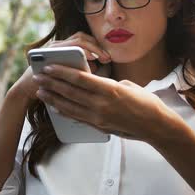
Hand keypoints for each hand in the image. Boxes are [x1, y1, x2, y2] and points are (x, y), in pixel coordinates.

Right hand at [11, 32, 111, 102]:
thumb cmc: (51, 83)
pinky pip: (66, 50)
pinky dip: (78, 54)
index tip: (108, 57)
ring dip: (91, 49)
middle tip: (107, 58)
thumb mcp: (68, 74)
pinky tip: (88, 61)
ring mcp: (52, 47)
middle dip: (97, 47)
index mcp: (64, 47)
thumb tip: (96, 66)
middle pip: (82, 37)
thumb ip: (80, 68)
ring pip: (76, 41)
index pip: (84, 39)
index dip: (97, 46)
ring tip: (101, 59)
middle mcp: (58, 44)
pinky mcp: (47, 53)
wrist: (28, 88)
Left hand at [33, 64, 170, 140]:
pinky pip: (78, 118)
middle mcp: (101, 104)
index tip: (48, 67)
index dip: (61, 72)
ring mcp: (99, 117)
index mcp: (110, 89)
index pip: (80, 78)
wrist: (156, 127)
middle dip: (52, 84)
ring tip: (41, 92)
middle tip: (38, 78)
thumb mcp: (129, 85)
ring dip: (53, 99)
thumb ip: (109, 83)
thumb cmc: (146, 102)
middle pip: (70, 92)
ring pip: (70, 106)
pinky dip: (65, 112)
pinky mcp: (100, 127)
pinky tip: (55, 108)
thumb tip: (97, 82)